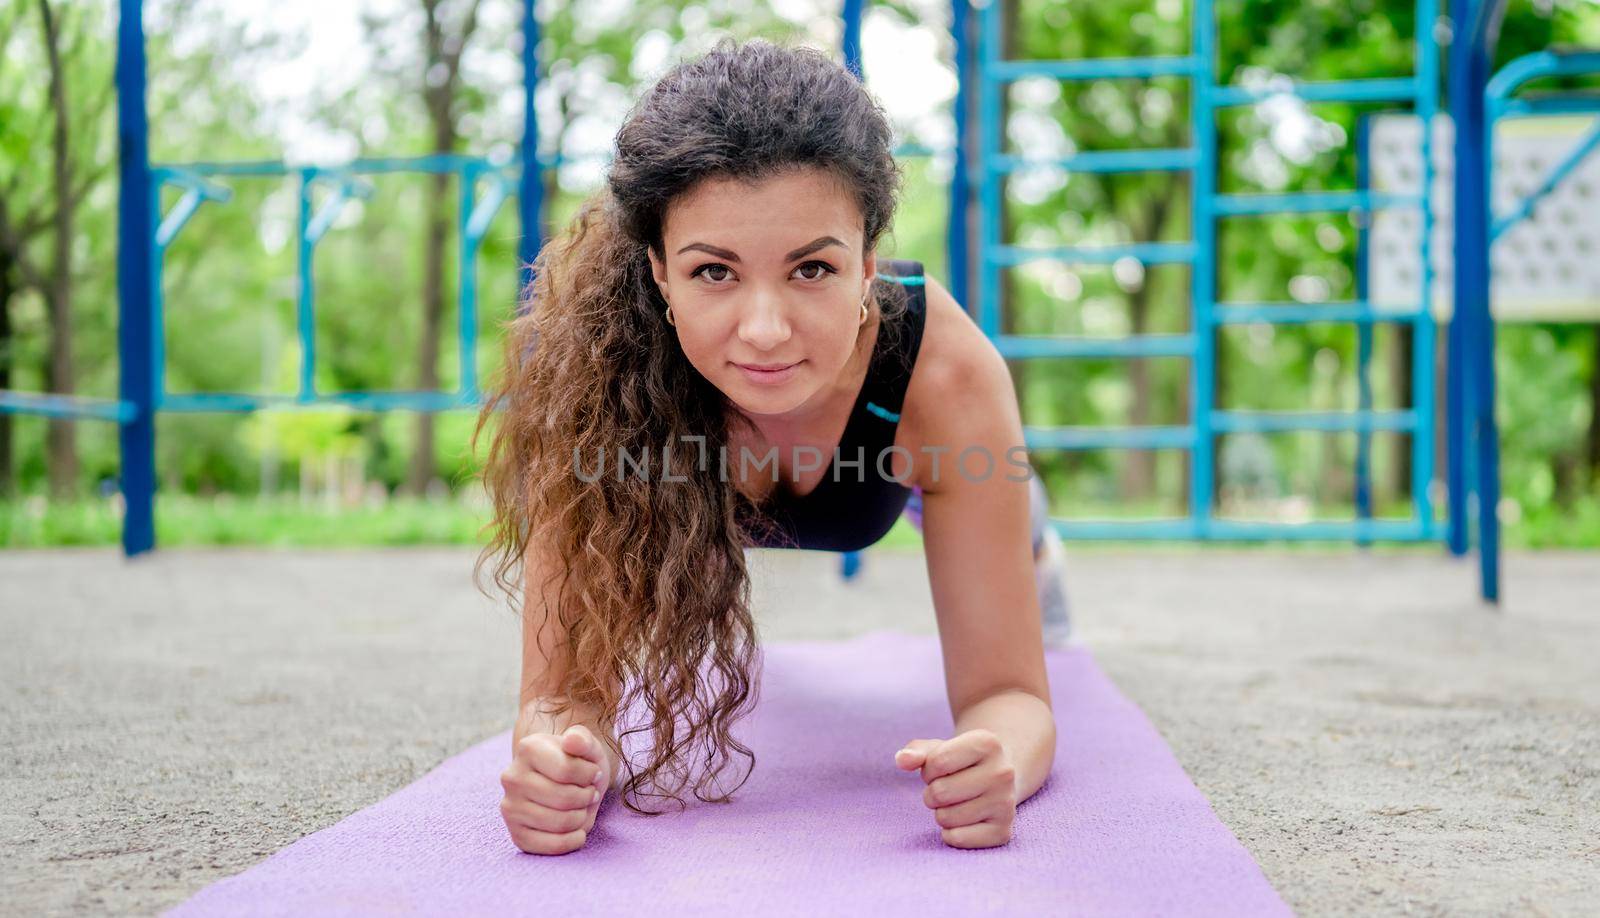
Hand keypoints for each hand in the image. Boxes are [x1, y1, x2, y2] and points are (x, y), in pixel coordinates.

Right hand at [500, 724, 611, 854]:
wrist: (564, 782)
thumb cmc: (578, 761)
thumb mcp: (586, 744)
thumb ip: (583, 738)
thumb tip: (572, 741)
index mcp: (528, 749)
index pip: (566, 770)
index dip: (590, 775)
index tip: (593, 773)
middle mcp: (512, 777)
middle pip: (564, 799)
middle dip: (587, 797)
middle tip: (589, 793)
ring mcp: (510, 807)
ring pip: (559, 823)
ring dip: (582, 817)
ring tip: (582, 807)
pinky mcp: (516, 834)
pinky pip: (550, 846)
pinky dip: (573, 841)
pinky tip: (578, 830)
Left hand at [894, 728, 1016, 848]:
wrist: (998, 779)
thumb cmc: (961, 762)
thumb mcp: (940, 749)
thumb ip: (916, 751)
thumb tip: (902, 759)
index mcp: (988, 743)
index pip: (936, 762)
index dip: (929, 769)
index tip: (943, 769)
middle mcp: (1002, 772)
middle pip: (939, 792)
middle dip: (933, 792)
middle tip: (948, 789)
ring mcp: (1005, 804)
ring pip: (945, 818)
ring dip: (941, 812)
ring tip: (957, 803)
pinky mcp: (1002, 832)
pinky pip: (957, 839)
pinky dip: (950, 833)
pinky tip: (964, 820)